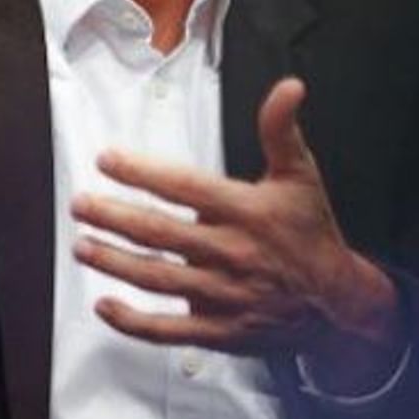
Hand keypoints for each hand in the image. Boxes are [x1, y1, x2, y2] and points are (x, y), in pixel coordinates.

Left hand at [72, 78, 404, 391]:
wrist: (337, 304)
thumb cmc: (311, 234)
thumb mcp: (301, 175)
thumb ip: (282, 130)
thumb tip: (289, 87)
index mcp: (246, 211)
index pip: (185, 187)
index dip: (143, 173)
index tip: (107, 160)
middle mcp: (230, 253)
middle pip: (160, 234)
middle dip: (114, 217)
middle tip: (80, 204)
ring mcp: (222, 295)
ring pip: (157, 279)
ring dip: (115, 263)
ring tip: (82, 246)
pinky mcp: (218, 329)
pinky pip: (168, 330)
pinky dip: (134, 321)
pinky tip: (106, 305)